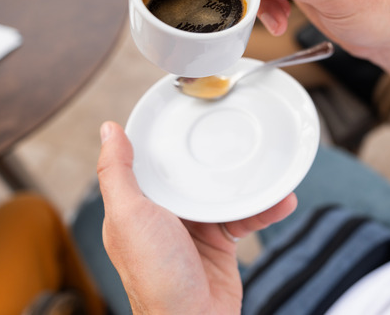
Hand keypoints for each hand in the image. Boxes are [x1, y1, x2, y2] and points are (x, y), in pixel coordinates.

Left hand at [97, 121, 296, 313]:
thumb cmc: (156, 277)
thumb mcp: (129, 217)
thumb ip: (118, 174)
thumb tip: (108, 131)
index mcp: (136, 208)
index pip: (148, 163)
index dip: (163, 139)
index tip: (182, 111)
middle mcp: (164, 217)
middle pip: (190, 175)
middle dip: (212, 157)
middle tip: (233, 132)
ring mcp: (193, 230)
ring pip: (222, 195)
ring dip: (247, 183)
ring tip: (268, 166)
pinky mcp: (220, 245)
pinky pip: (245, 219)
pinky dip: (265, 210)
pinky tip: (282, 200)